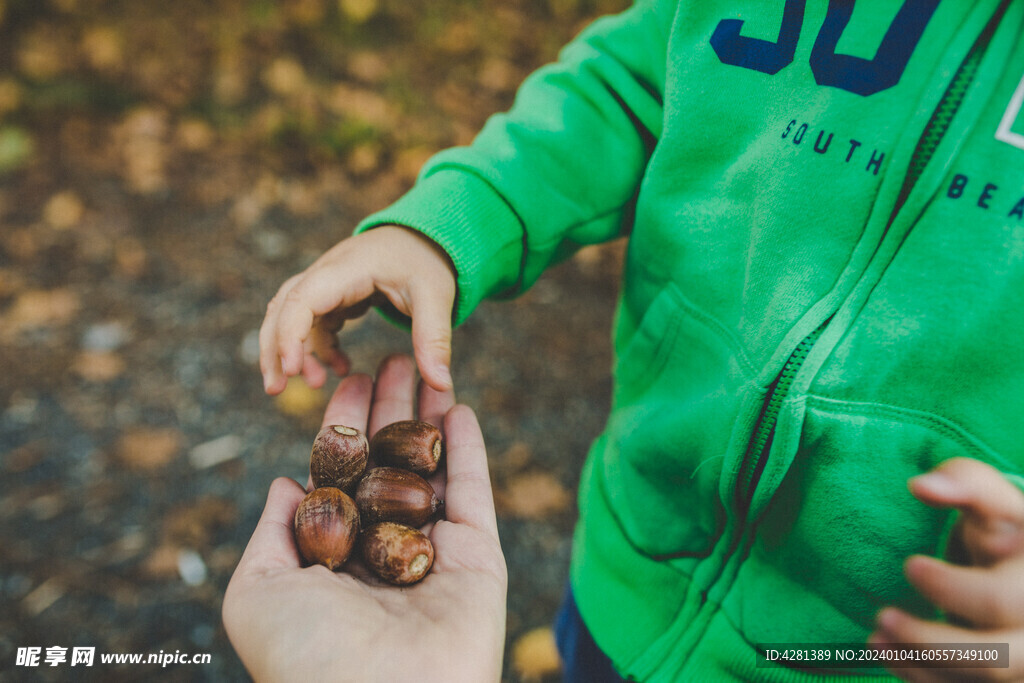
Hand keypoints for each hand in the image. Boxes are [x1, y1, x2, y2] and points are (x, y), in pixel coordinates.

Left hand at [224, 355, 506, 681]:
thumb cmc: (304, 654)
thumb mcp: (256, 592)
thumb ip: (270, 533)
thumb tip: (284, 481)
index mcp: (334, 556)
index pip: (343, 474)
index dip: (345, 424)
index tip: (351, 379)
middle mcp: (384, 549)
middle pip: (390, 462)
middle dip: (391, 409)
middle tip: (394, 357)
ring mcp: (433, 552)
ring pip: (433, 469)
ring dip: (430, 417)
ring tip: (429, 365)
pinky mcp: (477, 558)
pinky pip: (473, 493)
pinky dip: (470, 449)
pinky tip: (460, 407)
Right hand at [259, 226, 456, 394]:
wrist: (426, 236)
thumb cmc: (427, 261)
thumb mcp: (436, 297)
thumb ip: (435, 338)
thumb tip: (441, 384)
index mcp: (348, 268)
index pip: (303, 298)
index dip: (290, 334)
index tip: (293, 371)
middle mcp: (328, 272)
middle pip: (283, 307)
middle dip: (274, 349)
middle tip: (276, 390)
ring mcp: (327, 282)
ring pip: (290, 315)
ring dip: (291, 351)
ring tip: (311, 385)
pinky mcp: (333, 294)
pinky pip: (313, 323)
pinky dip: (319, 348)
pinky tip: (340, 369)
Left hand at [871, 457, 1023, 680]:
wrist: (1019, 570)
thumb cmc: (1001, 527)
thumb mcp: (990, 498)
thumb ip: (962, 481)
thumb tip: (920, 486)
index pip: (1000, 601)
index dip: (950, 588)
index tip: (909, 564)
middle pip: (999, 661)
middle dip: (932, 644)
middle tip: (882, 618)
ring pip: (982, 681)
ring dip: (919, 665)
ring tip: (874, 638)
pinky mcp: (1005, 677)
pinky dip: (924, 680)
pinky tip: (891, 656)